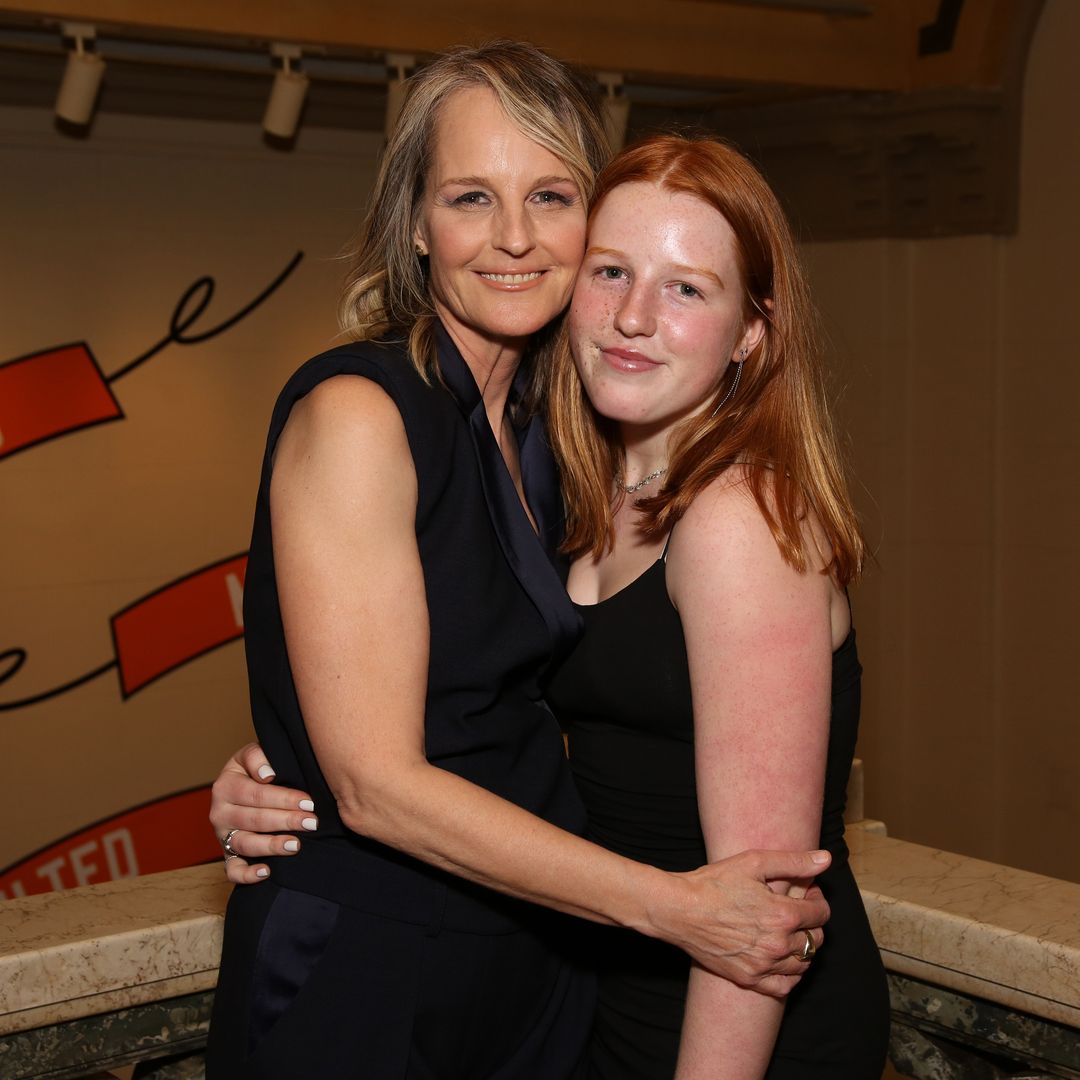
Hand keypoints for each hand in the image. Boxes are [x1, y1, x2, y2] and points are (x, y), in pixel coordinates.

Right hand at [210, 742, 317, 884]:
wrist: (243, 784)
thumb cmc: (255, 769)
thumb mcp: (251, 754)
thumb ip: (257, 756)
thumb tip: (267, 774)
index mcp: (225, 786)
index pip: (256, 795)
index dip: (284, 799)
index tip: (309, 803)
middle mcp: (220, 812)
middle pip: (254, 820)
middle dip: (286, 821)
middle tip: (311, 823)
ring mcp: (222, 836)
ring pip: (245, 844)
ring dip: (271, 846)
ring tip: (296, 845)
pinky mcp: (226, 854)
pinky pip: (232, 870)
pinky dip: (246, 874)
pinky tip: (266, 872)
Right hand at [651, 849, 830, 997]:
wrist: (679, 910)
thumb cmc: (714, 882)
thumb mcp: (753, 862)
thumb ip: (794, 862)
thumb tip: (826, 859)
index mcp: (782, 915)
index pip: (821, 914)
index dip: (817, 899)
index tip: (807, 893)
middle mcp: (777, 944)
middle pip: (816, 939)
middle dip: (812, 923)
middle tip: (797, 910)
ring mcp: (763, 965)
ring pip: (803, 963)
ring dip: (803, 946)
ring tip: (788, 931)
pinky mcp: (748, 978)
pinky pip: (785, 986)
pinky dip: (791, 974)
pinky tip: (782, 958)